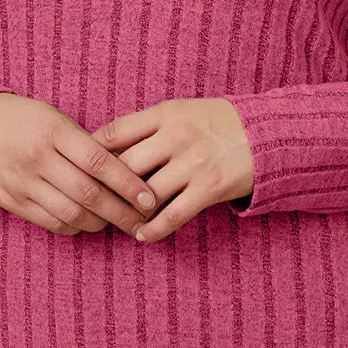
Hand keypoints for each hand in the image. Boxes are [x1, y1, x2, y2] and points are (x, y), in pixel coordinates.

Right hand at [0, 93, 158, 236]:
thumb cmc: (24, 119)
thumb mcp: (55, 118)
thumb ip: (86, 143)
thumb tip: (125, 170)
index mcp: (54, 132)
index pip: (99, 162)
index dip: (128, 183)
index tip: (150, 198)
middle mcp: (38, 159)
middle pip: (89, 194)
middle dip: (122, 212)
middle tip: (144, 221)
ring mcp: (23, 183)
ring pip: (71, 214)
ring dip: (101, 223)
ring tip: (119, 222)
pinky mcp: (13, 202)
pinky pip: (52, 223)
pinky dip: (75, 227)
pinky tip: (88, 223)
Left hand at [89, 97, 253, 242]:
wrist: (269, 133)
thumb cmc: (216, 124)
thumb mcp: (181, 112)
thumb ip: (147, 127)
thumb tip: (103, 149)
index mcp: (165, 113)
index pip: (114, 133)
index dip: (91, 154)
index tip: (79, 169)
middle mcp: (176, 137)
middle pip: (124, 166)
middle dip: (104, 188)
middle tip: (89, 204)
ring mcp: (193, 163)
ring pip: (145, 193)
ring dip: (127, 212)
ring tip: (116, 222)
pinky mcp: (209, 188)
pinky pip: (173, 215)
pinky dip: (153, 229)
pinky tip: (142, 235)